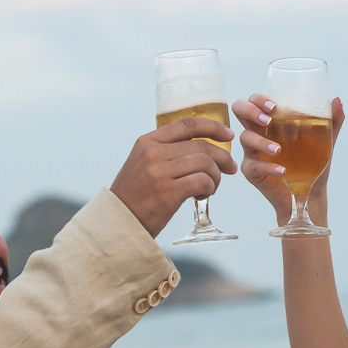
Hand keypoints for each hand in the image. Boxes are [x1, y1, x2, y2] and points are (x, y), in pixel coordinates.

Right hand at [111, 118, 236, 236]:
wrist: (117, 222)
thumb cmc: (135, 195)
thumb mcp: (142, 163)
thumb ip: (165, 151)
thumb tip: (201, 147)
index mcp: (146, 141)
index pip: (187, 125)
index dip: (213, 127)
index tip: (228, 134)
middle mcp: (152, 153)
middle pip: (201, 145)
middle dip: (222, 157)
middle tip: (230, 169)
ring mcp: (159, 172)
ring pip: (205, 163)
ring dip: (215, 177)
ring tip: (210, 188)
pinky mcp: (167, 192)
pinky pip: (202, 181)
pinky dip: (209, 188)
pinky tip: (201, 195)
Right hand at [231, 94, 344, 224]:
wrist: (310, 192)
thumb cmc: (312, 162)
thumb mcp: (325, 140)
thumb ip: (331, 121)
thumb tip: (337, 100)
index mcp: (270, 121)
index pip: (255, 101)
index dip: (258, 99)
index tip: (274, 106)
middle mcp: (257, 132)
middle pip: (239, 110)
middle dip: (250, 111)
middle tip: (268, 121)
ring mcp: (252, 151)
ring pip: (245, 138)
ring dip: (261, 142)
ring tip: (278, 150)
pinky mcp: (251, 171)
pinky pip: (254, 165)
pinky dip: (268, 167)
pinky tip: (282, 170)